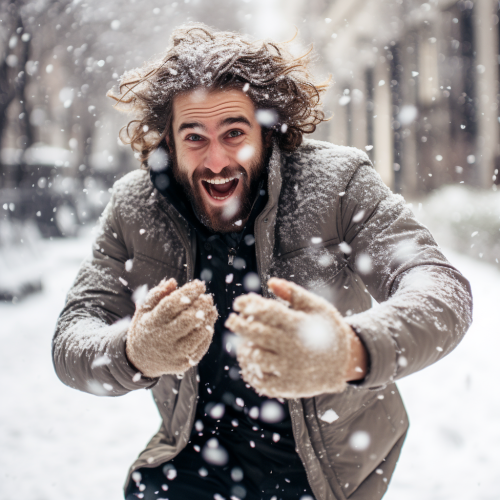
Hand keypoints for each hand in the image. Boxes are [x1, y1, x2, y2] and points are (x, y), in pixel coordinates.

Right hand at [126, 278, 217, 377]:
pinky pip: (199, 348)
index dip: (187, 293)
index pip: (171, 305)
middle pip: (186, 321)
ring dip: (207, 320)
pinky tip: (209, 324)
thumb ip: (156, 295)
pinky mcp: (182, 364)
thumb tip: (172, 282)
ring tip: (212, 309)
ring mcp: (173, 353)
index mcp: (151, 322)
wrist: (140, 361)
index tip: (199, 284)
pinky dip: (206, 335)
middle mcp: (162, 339)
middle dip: (200, 307)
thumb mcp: (144, 310)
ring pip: (196, 336)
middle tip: (208, 297)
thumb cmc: (145, 328)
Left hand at [225, 278, 365, 397]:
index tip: (239, 303)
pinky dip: (250, 371)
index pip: (268, 313)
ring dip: (244, 349)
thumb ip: (293, 293)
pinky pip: (261, 381)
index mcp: (300, 326)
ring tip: (242, 343)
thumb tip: (271, 281)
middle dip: (240, 326)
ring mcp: (290, 369)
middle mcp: (294, 348)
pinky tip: (248, 362)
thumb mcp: (317, 307)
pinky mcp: (288, 387)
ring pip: (257, 358)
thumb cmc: (327, 330)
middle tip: (231, 320)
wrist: (346, 363)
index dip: (250, 306)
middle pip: (258, 334)